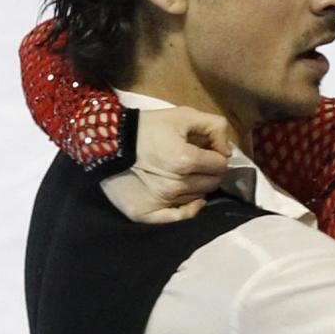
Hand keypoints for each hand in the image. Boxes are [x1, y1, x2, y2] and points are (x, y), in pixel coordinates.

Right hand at [98, 105, 235, 223]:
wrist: (107, 140)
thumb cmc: (147, 127)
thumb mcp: (182, 115)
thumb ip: (214, 127)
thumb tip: (228, 151)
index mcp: (186, 160)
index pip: (220, 165)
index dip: (216, 156)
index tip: (207, 151)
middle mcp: (176, 185)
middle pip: (212, 183)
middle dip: (209, 172)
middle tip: (195, 163)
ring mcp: (162, 201)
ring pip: (198, 198)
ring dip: (197, 187)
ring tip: (182, 174)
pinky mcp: (147, 213)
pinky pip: (180, 218)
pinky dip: (190, 209)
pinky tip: (192, 200)